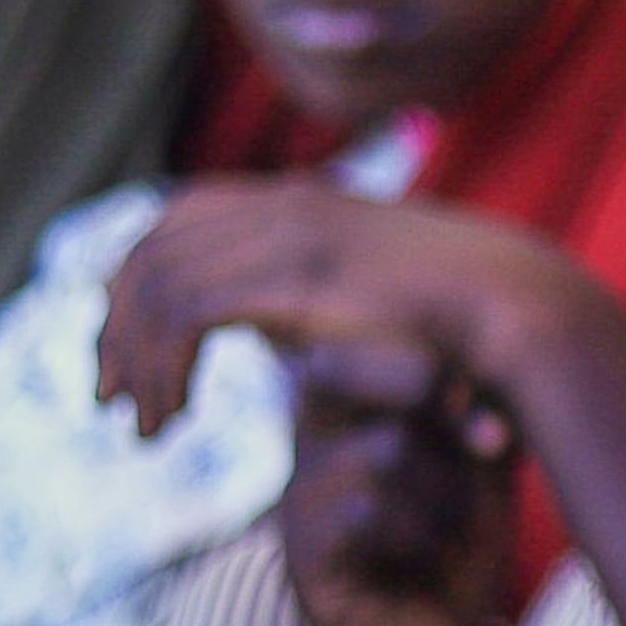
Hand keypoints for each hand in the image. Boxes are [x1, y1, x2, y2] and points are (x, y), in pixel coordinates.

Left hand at [98, 180, 576, 436]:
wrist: (518, 310)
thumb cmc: (462, 323)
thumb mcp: (368, 305)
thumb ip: (312, 305)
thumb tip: (275, 340)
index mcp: (301, 201)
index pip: (179, 218)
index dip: (138, 279)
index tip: (128, 348)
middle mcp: (284, 203)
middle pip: (152, 244)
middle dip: (117, 321)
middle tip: (107, 394)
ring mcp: (285, 231)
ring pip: (155, 280)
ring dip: (133, 356)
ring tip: (140, 425)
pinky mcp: (287, 274)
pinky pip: (182, 313)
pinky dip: (160, 368)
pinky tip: (171, 419)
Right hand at [277, 340, 519, 625]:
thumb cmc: (455, 554)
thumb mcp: (478, 471)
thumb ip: (478, 415)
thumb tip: (486, 366)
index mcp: (347, 411)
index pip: (360, 336)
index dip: (430, 356)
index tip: (490, 408)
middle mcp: (311, 444)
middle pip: (349, 367)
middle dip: (433, 399)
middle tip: (484, 445)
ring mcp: (300, 499)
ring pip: (384, 449)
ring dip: (444, 492)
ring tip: (449, 528)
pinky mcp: (303, 557)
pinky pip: (367, 511)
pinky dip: (419, 535)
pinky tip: (424, 559)